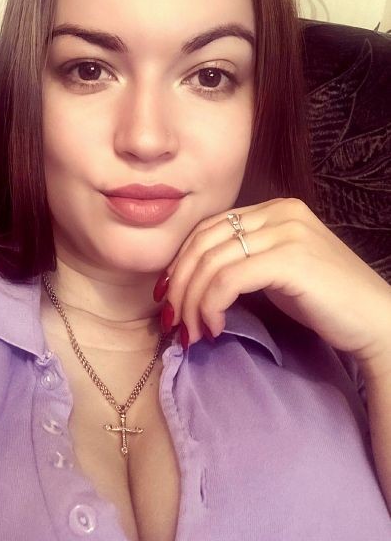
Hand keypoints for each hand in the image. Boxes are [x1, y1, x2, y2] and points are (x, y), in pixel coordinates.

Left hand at [155, 197, 390, 363]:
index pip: (207, 228)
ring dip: (192, 302)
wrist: (376, 320)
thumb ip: (242, 260)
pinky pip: (229, 280)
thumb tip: (191, 279)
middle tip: (173, 319)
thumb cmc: (325, 301)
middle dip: (180, 284)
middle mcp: (278, 212)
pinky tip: (216, 327)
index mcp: (273, 209)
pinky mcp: (290, 259)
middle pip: (203, 242)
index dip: (181, 262)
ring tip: (193, 331)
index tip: (170, 296)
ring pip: (212, 263)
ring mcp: (286, 232)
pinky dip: (212, 306)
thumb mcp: (276, 270)